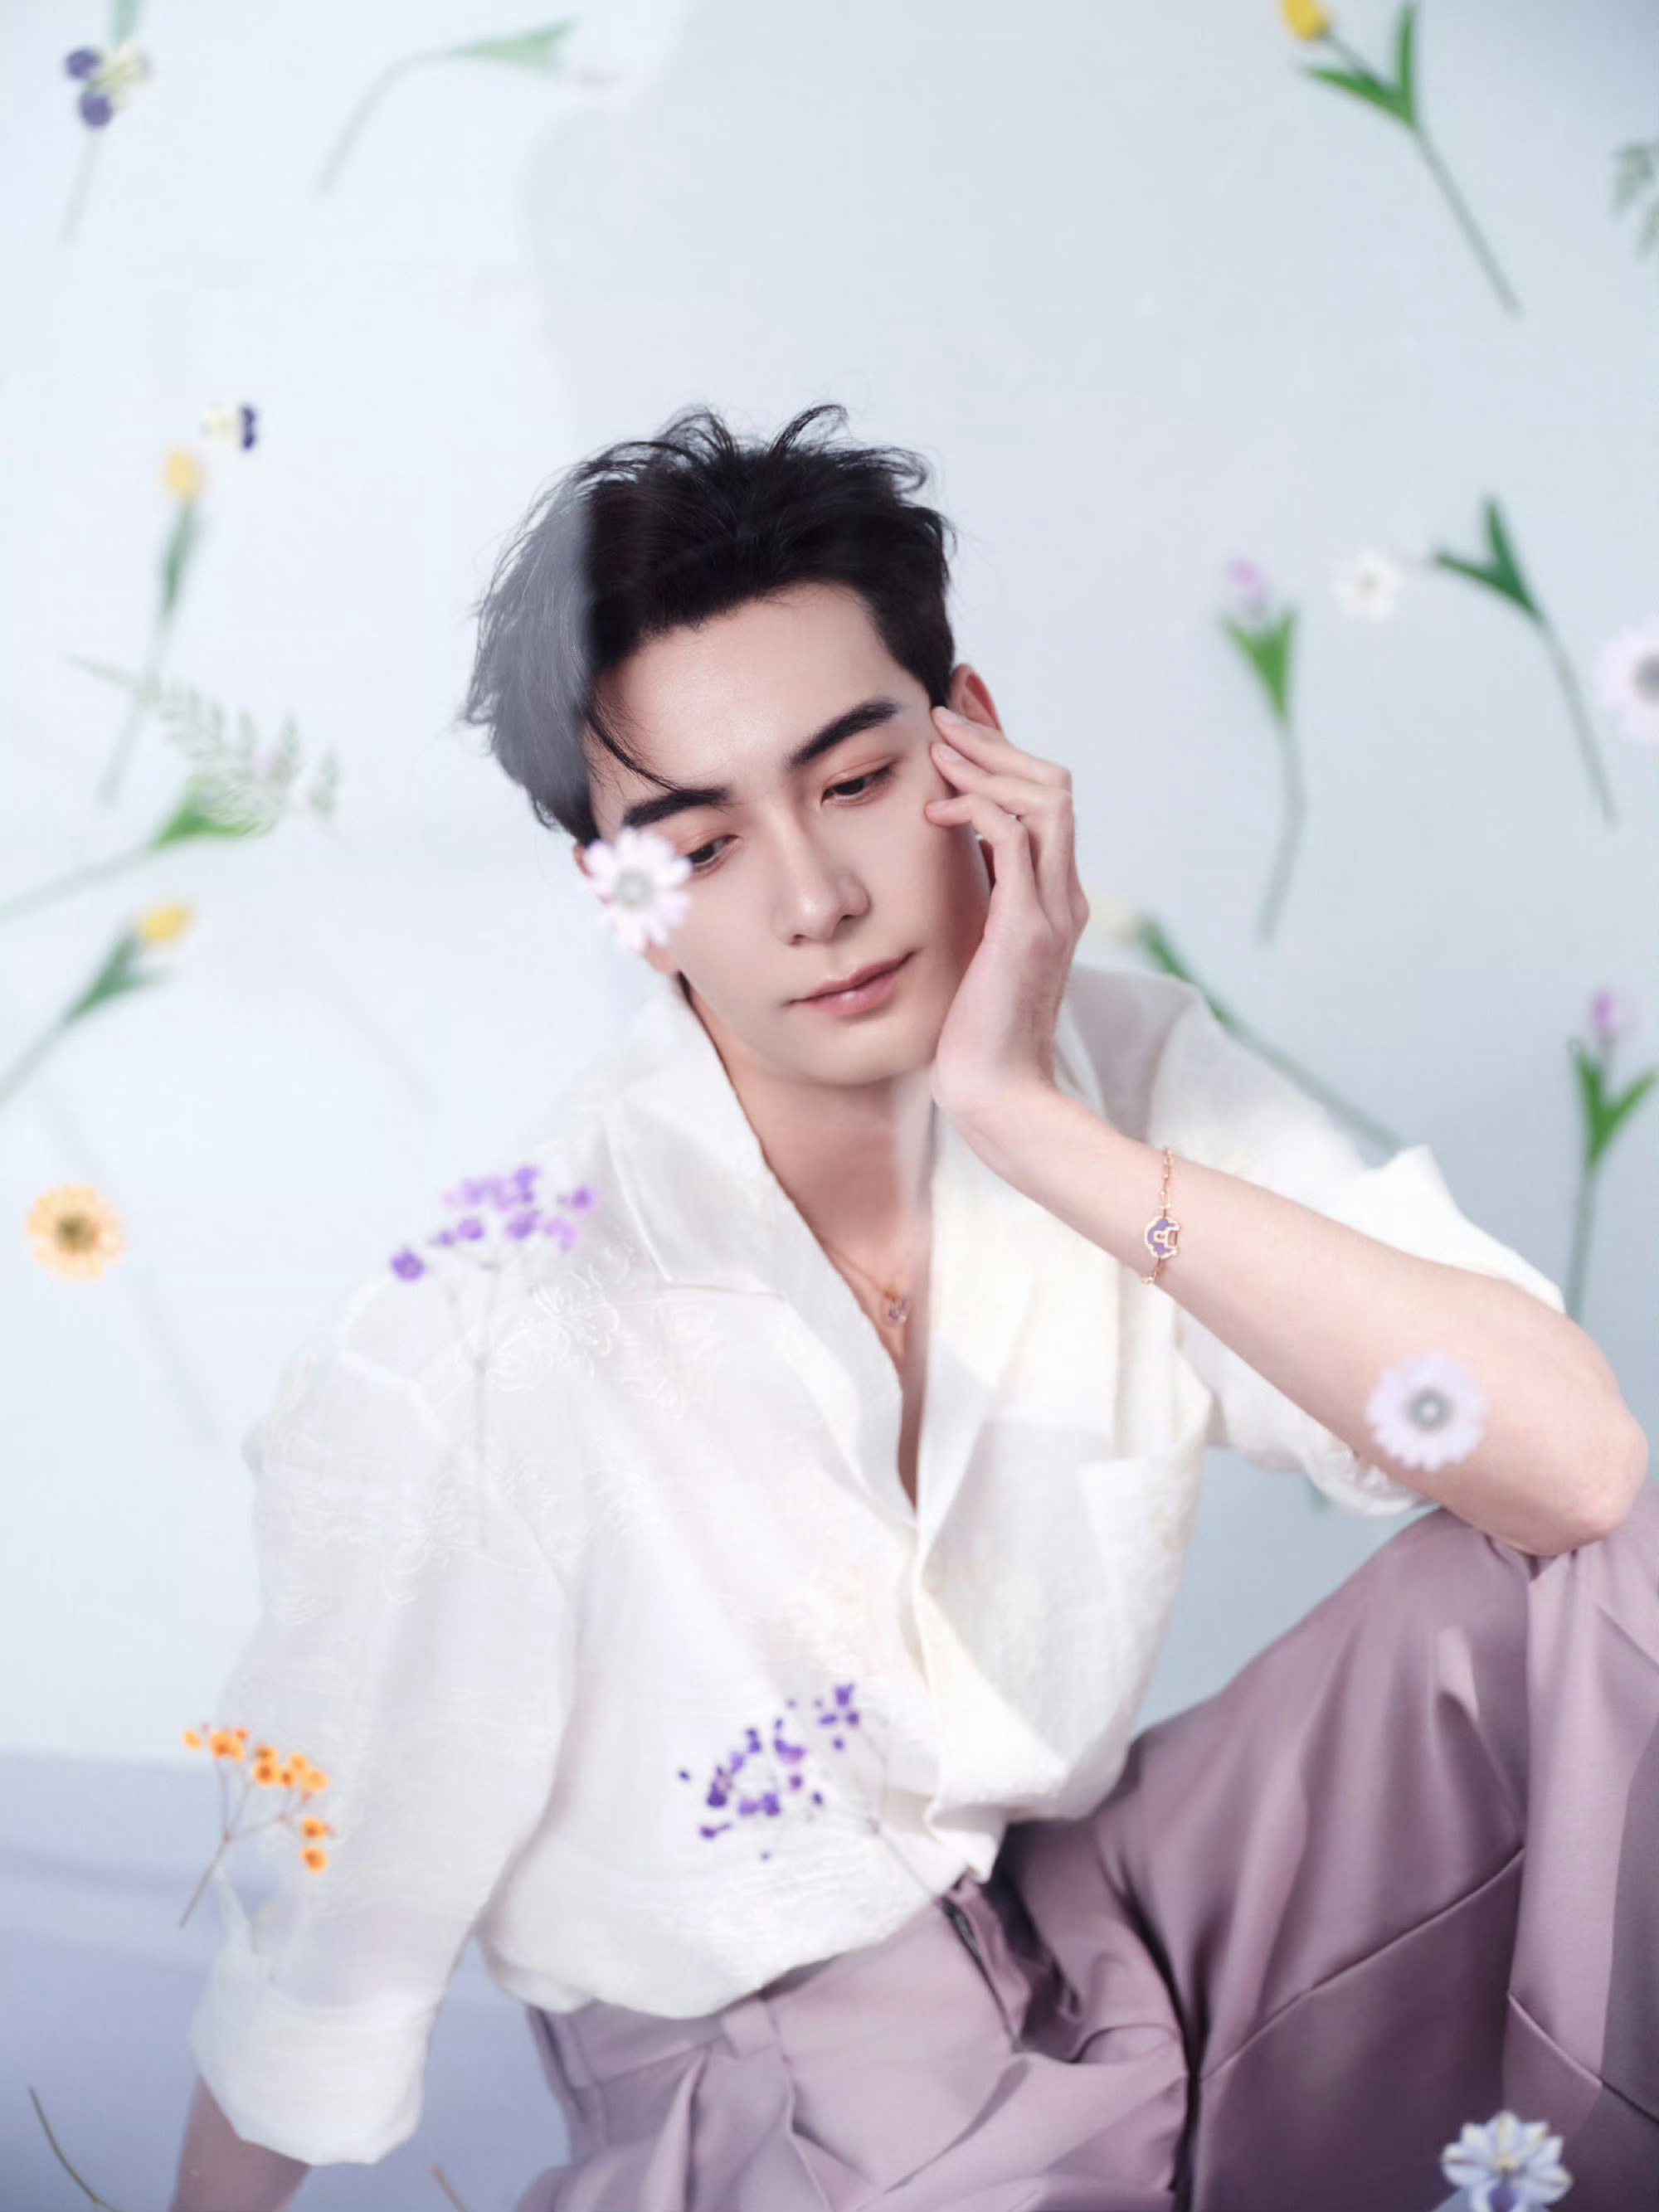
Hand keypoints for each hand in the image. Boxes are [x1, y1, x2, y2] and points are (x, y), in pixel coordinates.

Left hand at [923, 703, 1089, 1134]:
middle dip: (996, 738)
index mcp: (1053, 896)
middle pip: (1051, 784)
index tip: (960, 713)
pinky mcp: (1028, 928)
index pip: (1042, 798)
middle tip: (944, 709)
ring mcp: (1053, 909)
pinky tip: (936, 810)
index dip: (1004, 748)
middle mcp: (1064, 894)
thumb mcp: (973, 948)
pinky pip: (1015, 841)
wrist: (997, 1093)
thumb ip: (974, 902)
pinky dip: (978, 810)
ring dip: (988, 762)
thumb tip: (947, 860)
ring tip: (938, 744)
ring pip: (1044, 798)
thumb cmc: (974, 1031)